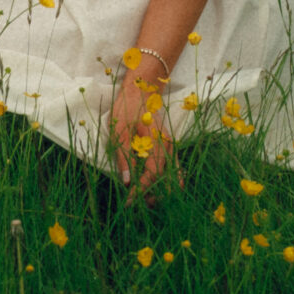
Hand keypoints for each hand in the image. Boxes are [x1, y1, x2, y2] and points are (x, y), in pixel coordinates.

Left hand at [110, 72, 173, 189]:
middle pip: (167, 182)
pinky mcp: (170, 150)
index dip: (140, 191)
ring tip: (142, 196)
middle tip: (134, 200)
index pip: (153, 175)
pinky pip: (173, 172)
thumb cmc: (127, 110)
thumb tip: (127, 182)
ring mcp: (172, 149)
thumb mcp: (119, 131)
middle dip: (152, 195)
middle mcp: (169, 148)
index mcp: (157, 142)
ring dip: (160, 191)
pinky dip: (165, 183)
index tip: (128, 201)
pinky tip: (151, 187)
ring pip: (173, 179)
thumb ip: (124, 157)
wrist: (140, 92)